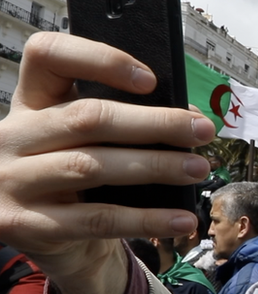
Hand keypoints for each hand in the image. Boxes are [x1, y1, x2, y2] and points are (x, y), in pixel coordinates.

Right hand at [0, 33, 213, 293]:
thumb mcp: (88, 140)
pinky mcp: (27, 225)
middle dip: (155, 123)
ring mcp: (14, 181)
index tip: (151, 79)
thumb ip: (124, 121)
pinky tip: (183, 219)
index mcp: (30, 102)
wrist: (50, 239)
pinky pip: (98, 220)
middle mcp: (13, 136)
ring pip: (92, 167)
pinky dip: (147, 220)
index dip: (100, 59)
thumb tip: (189, 120)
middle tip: (203, 130)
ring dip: (156, 167)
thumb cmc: (79, 177)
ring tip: (198, 169)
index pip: (48, 55)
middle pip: (87, 118)